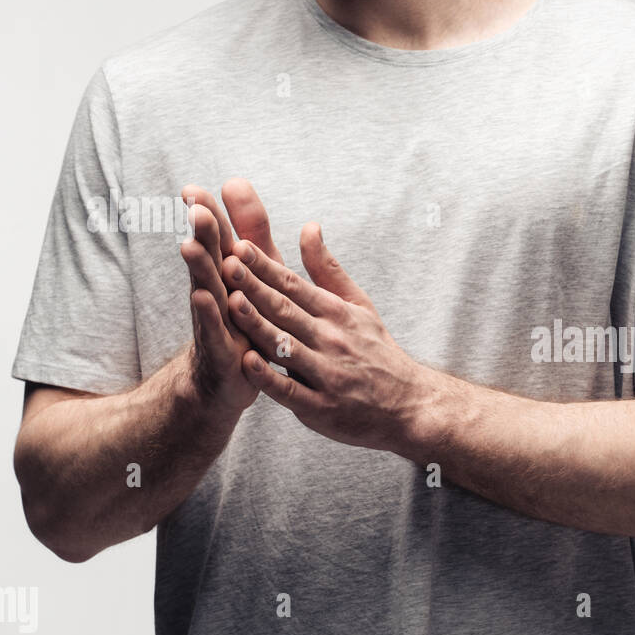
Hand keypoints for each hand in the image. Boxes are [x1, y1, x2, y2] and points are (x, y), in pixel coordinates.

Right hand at [177, 179, 284, 414]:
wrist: (225, 381)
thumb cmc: (243, 319)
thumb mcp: (253, 272)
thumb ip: (248, 229)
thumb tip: (236, 181)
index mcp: (229, 273)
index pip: (218, 238)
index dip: (208, 214)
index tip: (193, 188)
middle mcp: (217, 292)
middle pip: (209, 259)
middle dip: (203, 234)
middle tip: (195, 207)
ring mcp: (216, 321)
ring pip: (208, 290)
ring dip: (200, 269)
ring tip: (190, 246)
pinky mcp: (220, 350)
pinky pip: (215, 330)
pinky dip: (210, 315)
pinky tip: (202, 297)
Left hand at [220, 220, 428, 452]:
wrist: (409, 405)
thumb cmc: (377, 351)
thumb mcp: (359, 305)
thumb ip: (327, 269)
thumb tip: (308, 226)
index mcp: (337, 313)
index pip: (295, 285)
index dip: (266, 266)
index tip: (239, 246)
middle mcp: (331, 340)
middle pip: (286, 310)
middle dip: (254, 287)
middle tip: (225, 264)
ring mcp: (326, 374)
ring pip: (285, 347)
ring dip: (258, 325)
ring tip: (231, 303)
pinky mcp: (321, 407)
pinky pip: (291, 392)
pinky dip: (269, 378)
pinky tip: (247, 362)